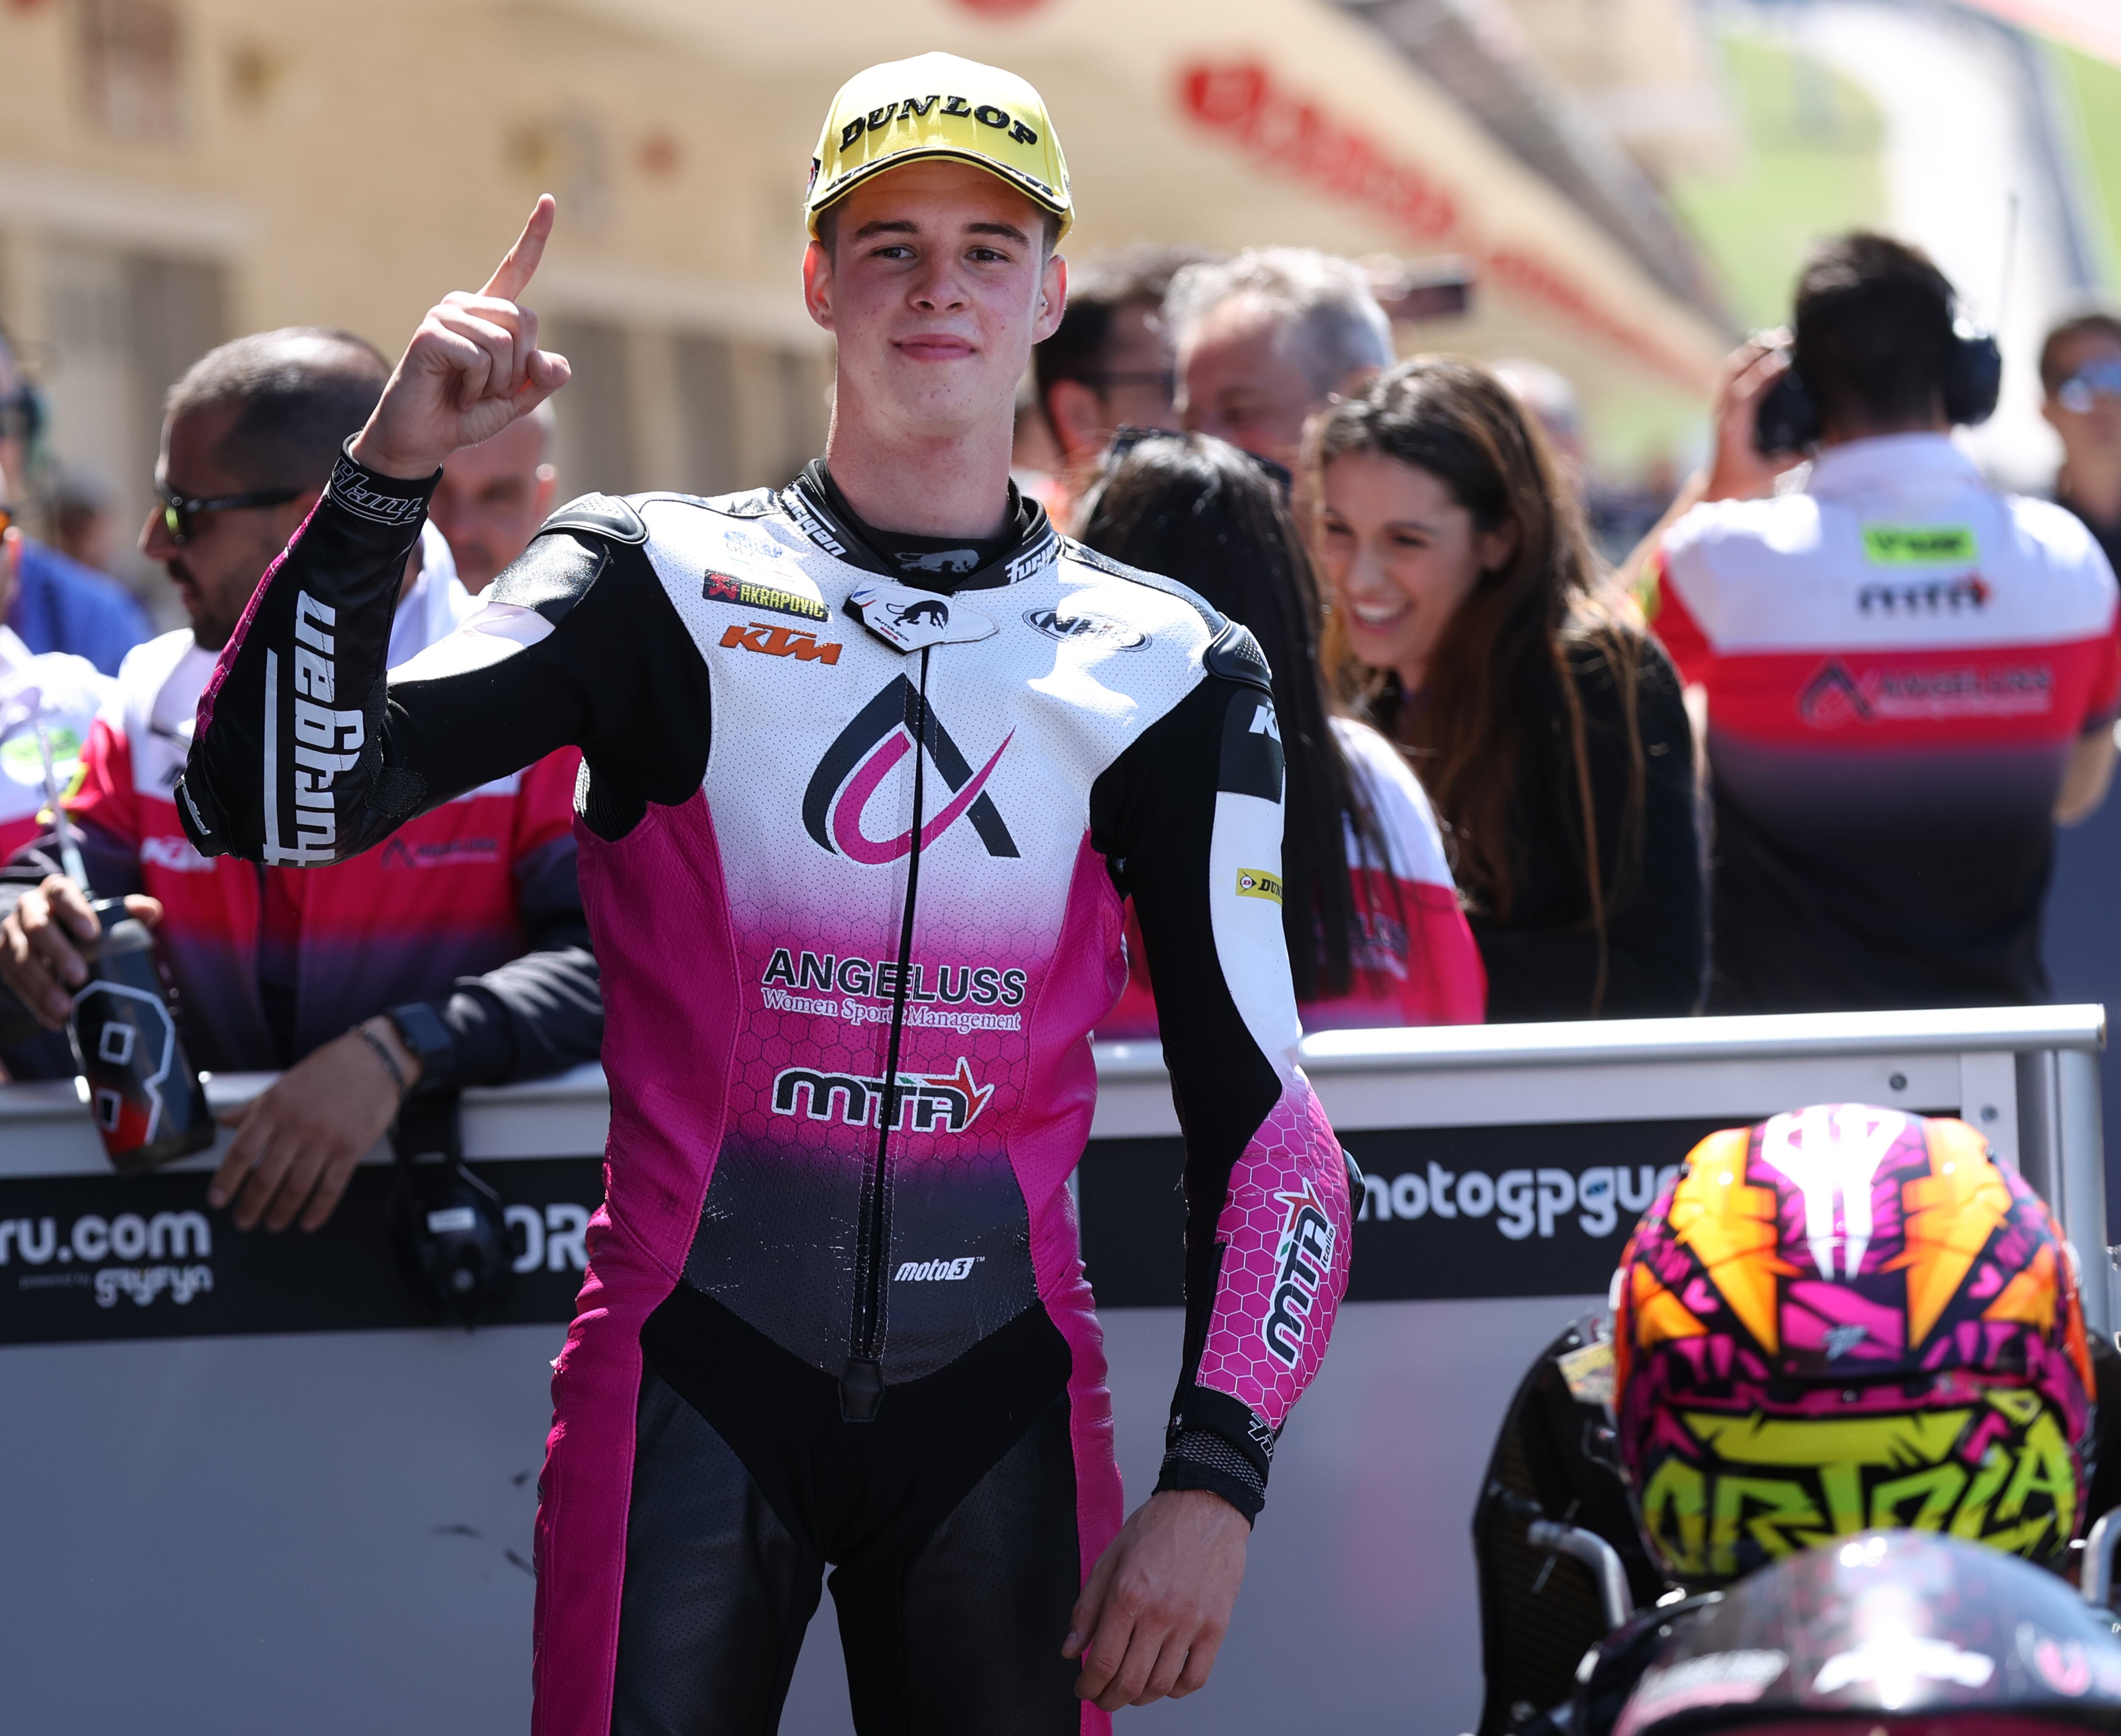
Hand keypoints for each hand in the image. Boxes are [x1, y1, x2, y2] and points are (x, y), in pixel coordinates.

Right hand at [0, 875, 161, 1027]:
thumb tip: (152, 910)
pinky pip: (15, 982)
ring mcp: (12, 934)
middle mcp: (29, 908)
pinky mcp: (2, 959)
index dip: (75, 912)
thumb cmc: (84, 922)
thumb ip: (128, 910)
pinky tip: (55, 1021)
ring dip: (43, 986)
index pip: (62, 893)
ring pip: (21, 959)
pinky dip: (35, 1003)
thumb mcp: (105, 913)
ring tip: (66, 1009)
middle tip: (80, 978)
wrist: (46, 933)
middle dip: (58, 954)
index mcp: (56, 891)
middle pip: (39, 928)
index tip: (93, 934)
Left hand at [208, 1017, 420, 1231]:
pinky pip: (331, 1187)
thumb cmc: (329, 1070)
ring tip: (273, 1224)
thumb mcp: (283, 1083)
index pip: (242, 1151)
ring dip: (281, 1212)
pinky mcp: (351, 1148)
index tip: (218, 1200)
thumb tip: (223, 1121)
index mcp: (274, 1107)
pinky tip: (308, 1222)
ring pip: (296, 1187)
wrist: (375, 1060)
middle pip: (266, 1176)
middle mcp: (296, 1124)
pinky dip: (318, 1210)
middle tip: (244, 1221)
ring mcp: (325, 1138)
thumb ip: (253, 1106)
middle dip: (251, 1205)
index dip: (227, 1180)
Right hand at [348, 196, 571, 480]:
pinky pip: (479, 358)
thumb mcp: (516, 400)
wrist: (424, 439)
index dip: (534, 236)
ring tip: (469, 392)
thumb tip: (553, 363)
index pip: (517, 268)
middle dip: (519, 368)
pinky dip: (477, 387)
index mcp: (489, 315)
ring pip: (505, 343)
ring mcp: (444, 315)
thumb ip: (541, 379)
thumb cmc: (465, 414)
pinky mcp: (430, 333)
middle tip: (488, 389)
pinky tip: (455, 393)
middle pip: (526, 321)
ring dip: (497, 382)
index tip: (548, 200)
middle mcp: (466, 306)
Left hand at [1063, 1488, 1248, 1709]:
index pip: (1103, 1661)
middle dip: (1109, 1698)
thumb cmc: (1159, 1527)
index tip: (1083, 1688)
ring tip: (1130, 1690)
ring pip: (1162, 1685)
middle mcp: (1160, 1613)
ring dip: (1140, 1698)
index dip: (1088, 1685)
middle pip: (1130, 1681)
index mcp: (1129, 1594)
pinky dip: (1177, 1690)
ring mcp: (1192, 1622)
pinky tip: (1164, 1682)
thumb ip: (1088, 1607)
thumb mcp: (1110, 1558)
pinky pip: (1196, 1677)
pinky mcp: (1217, 1625)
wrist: (1206, 1504)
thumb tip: (1071, 1649)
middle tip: (1102, 1696)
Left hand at [1701, 332, 1801, 503]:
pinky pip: (1732, 373)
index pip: (1744, 396)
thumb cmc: (1746, 479)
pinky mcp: (1724, 403)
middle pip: (1735, 374)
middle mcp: (1724, 414)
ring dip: (1752, 349)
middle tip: (1784, 337)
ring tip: (1777, 335)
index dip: (1761, 375)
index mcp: (1734, 429)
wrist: (1719, 483)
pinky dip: (1748, 356)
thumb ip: (1794, 459)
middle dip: (1758, 352)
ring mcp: (1721, 406)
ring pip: (1732, 369)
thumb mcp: (1771, 473)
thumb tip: (1823, 443)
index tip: (1783, 360)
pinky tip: (1765, 345)